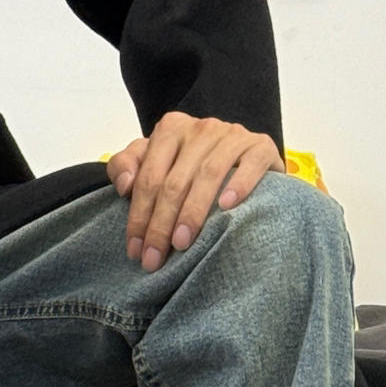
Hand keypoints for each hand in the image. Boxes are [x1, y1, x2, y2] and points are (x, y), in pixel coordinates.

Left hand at [107, 111, 285, 270]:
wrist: (242, 157)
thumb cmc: (190, 166)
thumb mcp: (153, 161)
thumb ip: (126, 166)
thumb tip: (124, 185)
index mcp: (171, 129)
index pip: (149, 177)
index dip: (139, 216)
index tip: (136, 250)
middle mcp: (201, 128)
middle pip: (175, 181)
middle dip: (161, 224)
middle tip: (155, 257)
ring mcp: (233, 135)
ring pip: (208, 175)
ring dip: (193, 212)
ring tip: (182, 243)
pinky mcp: (261, 146)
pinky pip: (250, 164)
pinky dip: (239, 185)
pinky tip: (227, 207)